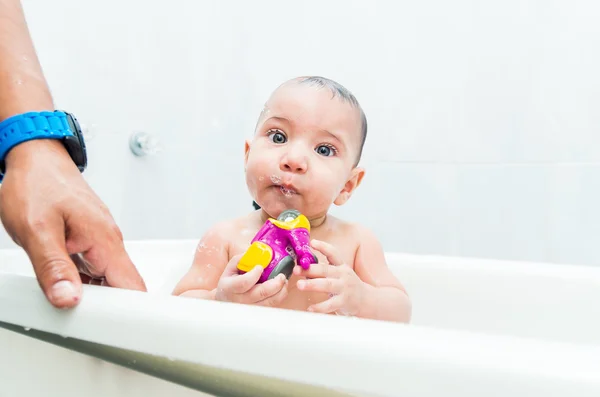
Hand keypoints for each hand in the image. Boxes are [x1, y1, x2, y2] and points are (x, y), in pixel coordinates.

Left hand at [0, 140, 146, 307]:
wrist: (36, 158)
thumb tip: (68, 299)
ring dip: (94, 296)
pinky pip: (95, 271)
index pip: (133, 287)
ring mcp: (101, 242)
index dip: (131, 313)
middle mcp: (109, 242)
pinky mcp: (90, 242)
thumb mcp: (37, 229)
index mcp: (105, 241)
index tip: (117, 330)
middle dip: (110, 310)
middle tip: (85, 321)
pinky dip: (84, 284)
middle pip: (124, 288)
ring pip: (108, 281)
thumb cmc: (37, 184)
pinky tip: (67, 285)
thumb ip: (54, 267)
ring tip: (72, 302)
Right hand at [214, 254, 288, 306]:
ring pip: (268, 302)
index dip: (254, 275)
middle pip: (260, 294)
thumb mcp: (232, 266)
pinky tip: (281, 288)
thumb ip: (244, 259)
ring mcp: (248, 308)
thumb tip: (259, 252)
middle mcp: (238, 300)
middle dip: (274, 284)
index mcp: (229, 287)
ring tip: (283, 281)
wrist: (226, 297)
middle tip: (281, 276)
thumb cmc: (231, 279)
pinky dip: (279, 296)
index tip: (260, 267)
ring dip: (280, 291)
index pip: (243, 283)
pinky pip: (271, 306)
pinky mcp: (257, 312)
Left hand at [294, 239, 365, 315]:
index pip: (333, 253)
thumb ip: (324, 269)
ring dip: (312, 284)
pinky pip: (330, 305)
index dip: (323, 247)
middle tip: (296, 269)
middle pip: (325, 270)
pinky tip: (310, 308)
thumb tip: (303, 266)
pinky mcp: (344, 302)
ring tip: (299, 285)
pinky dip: (319, 307)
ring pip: (327, 285)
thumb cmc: (347, 285)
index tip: (312, 242)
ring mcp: (344, 288)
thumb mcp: (340, 273)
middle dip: (310, 269)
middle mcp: (343, 275)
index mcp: (341, 266)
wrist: (366, 300)